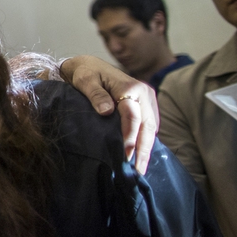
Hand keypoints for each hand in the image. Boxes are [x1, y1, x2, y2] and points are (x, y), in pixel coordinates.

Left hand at [59, 55, 157, 173]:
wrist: (90, 65)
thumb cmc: (85, 73)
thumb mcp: (85, 81)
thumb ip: (95, 95)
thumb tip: (106, 111)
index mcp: (130, 87)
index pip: (133, 117)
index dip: (129, 137)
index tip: (124, 156)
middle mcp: (143, 93)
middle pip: (147, 125)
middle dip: (143, 149)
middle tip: (137, 171)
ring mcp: (147, 99)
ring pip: (151, 128)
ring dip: (146, 148)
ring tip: (140, 169)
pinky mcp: (146, 105)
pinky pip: (149, 125)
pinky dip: (146, 141)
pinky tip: (140, 156)